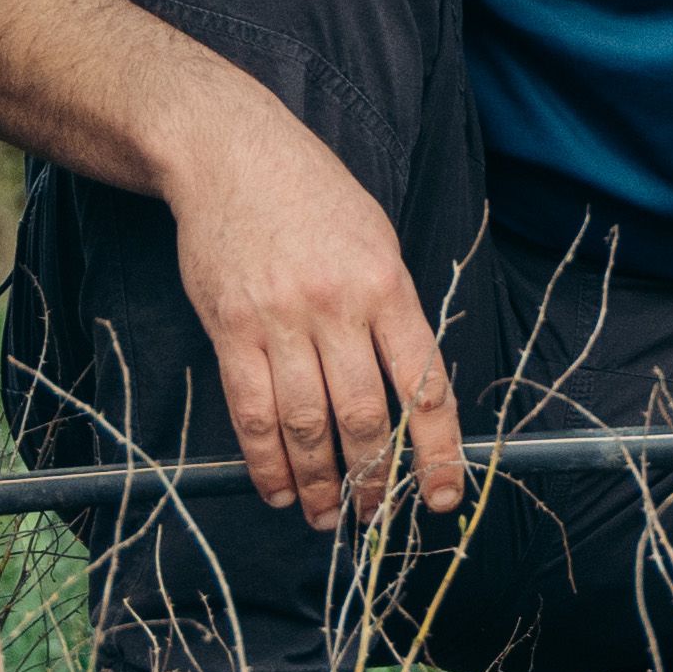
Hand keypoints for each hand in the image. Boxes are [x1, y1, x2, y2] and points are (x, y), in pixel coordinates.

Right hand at [162, 105, 460, 529]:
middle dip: (373, 481)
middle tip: (375, 518)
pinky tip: (278, 489)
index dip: (437, 452)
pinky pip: (251, 411)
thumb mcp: (376, 239)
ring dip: (320, 483)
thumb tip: (410, 392)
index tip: (442, 496)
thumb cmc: (311, 195)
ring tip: (326, 517)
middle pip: (364, 417)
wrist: (230, 153)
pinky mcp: (231, 329)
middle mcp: (338, 308)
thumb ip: (393, 312)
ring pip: (306, 424)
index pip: (424, 386)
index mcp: (387, 286)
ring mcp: (280, 321)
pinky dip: (266, 461)